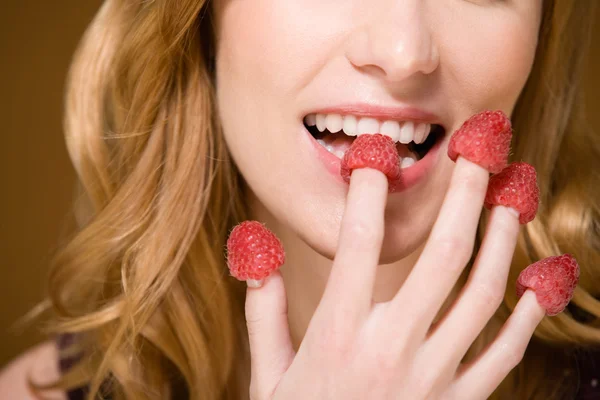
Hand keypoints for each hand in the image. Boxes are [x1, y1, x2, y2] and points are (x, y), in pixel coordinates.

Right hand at [244, 157, 544, 399]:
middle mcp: (391, 348)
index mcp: (338, 334)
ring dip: (500, 238)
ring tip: (510, 195)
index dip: (369, 193)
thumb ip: (263, 311)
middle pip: (440, 256)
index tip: (377, 155)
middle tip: (477, 151)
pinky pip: (505, 353)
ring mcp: (432, 377)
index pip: (358, 244)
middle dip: (462, 196)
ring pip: (480, 293)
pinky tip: (541, 278)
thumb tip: (256, 250)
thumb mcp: (267, 374)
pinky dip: (527, 314)